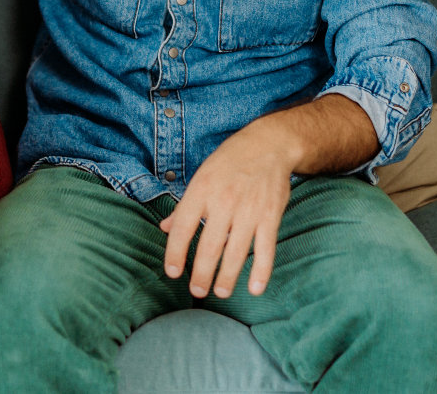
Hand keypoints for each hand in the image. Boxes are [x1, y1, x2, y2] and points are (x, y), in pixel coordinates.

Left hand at [160, 121, 295, 299]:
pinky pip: (265, 249)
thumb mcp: (201, 176)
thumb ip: (185, 206)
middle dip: (201, 274)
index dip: (175, 252)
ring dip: (227, 277)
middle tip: (197, 292)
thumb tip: (166, 228)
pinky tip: (254, 288)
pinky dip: (261, 271)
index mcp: (202, 190)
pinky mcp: (271, 216)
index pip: (183, 227)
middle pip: (209, 246)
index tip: (173, 272)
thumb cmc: (230, 161)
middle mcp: (223, 201)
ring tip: (219, 292)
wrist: (269, 145)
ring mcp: (249, 210)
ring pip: (235, 252)